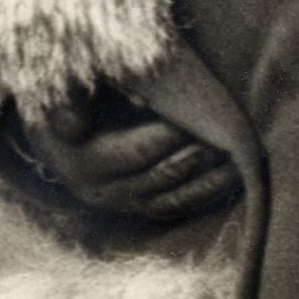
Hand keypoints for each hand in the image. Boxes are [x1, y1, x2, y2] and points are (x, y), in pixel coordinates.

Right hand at [18, 91, 241, 222]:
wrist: (56, 127)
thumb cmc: (66, 97)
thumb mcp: (59, 92)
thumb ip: (69, 100)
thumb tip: (72, 126)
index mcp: (82, 162)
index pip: (137, 152)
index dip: (173, 135)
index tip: (203, 113)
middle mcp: (101, 191)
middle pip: (162, 174)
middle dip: (201, 153)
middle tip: (233, 132)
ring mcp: (122, 203)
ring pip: (175, 196)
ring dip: (211, 177)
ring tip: (242, 153)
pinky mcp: (137, 207)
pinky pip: (177, 207)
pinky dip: (206, 193)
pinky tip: (233, 176)